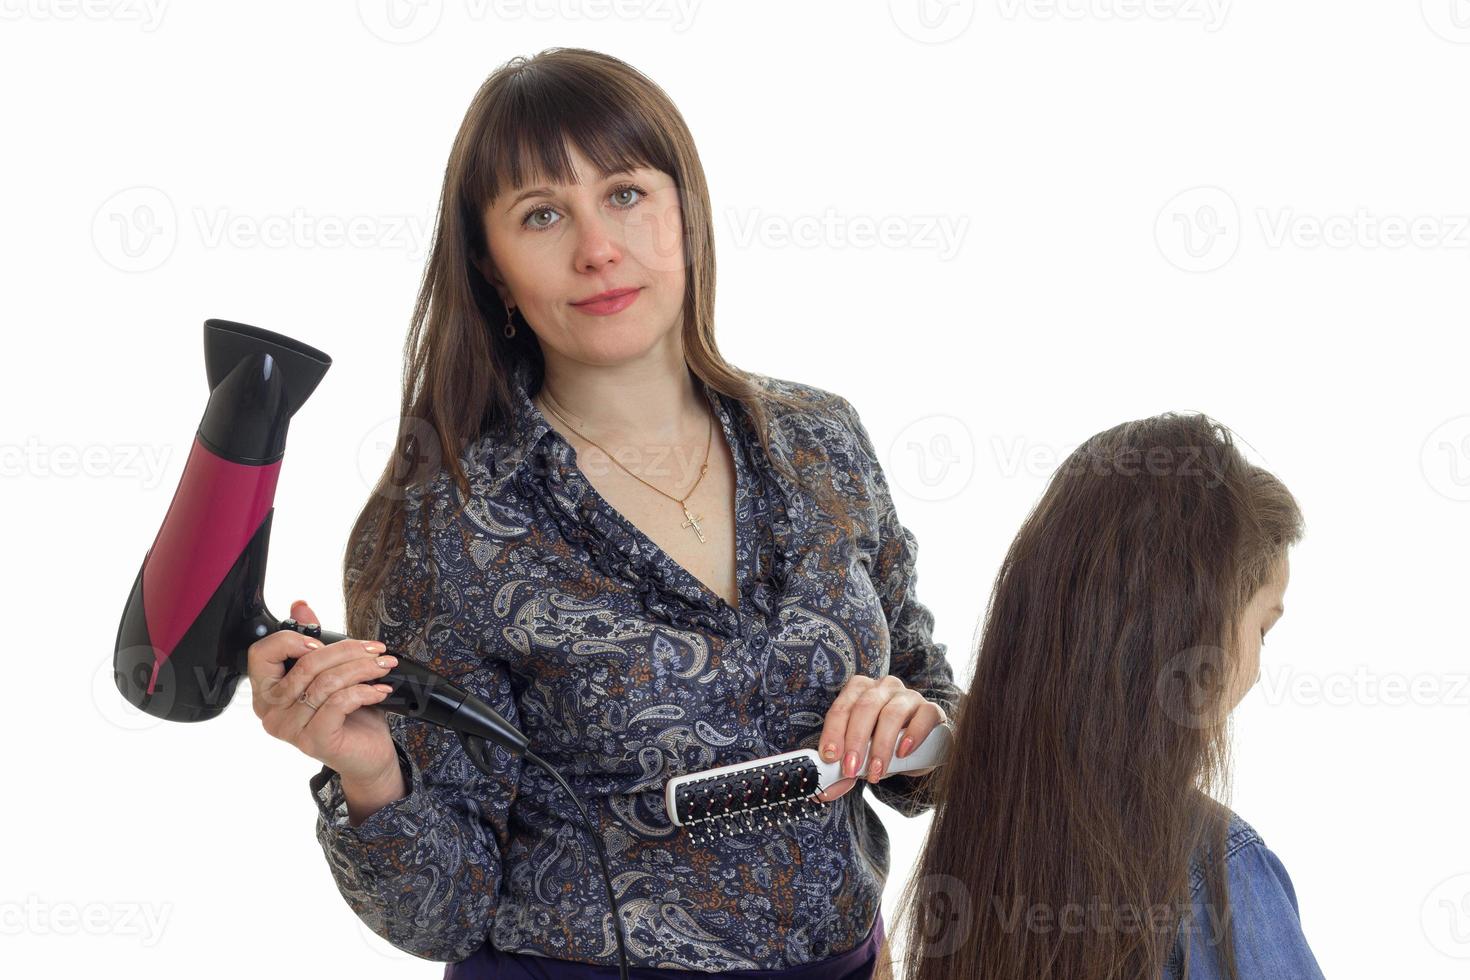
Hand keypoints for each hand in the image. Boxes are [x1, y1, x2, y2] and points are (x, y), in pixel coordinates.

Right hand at [247, 599, 400, 785]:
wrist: (367, 755)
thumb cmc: (348, 714)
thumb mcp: (331, 673)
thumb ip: (313, 641)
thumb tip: (300, 606)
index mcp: (267, 691)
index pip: (260, 654)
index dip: (289, 640)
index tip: (321, 641)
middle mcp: (271, 711)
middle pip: (306, 664)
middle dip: (347, 651)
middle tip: (375, 649)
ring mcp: (290, 729)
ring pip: (326, 682)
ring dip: (362, 669)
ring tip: (383, 666)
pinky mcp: (314, 741)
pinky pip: (339, 704)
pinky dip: (364, 691)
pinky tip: (380, 690)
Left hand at [814, 674, 948, 802]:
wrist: (919, 749)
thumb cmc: (884, 745)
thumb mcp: (862, 756)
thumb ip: (844, 772)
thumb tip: (824, 792)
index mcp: (859, 691)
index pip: (842, 707)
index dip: (834, 732)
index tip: (830, 757)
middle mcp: (883, 687)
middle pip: (865, 707)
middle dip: (855, 741)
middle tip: (851, 770)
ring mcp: (909, 696)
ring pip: (892, 713)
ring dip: (881, 746)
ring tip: (875, 772)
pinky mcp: (931, 709)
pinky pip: (923, 716)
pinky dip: (913, 735)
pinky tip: (903, 753)